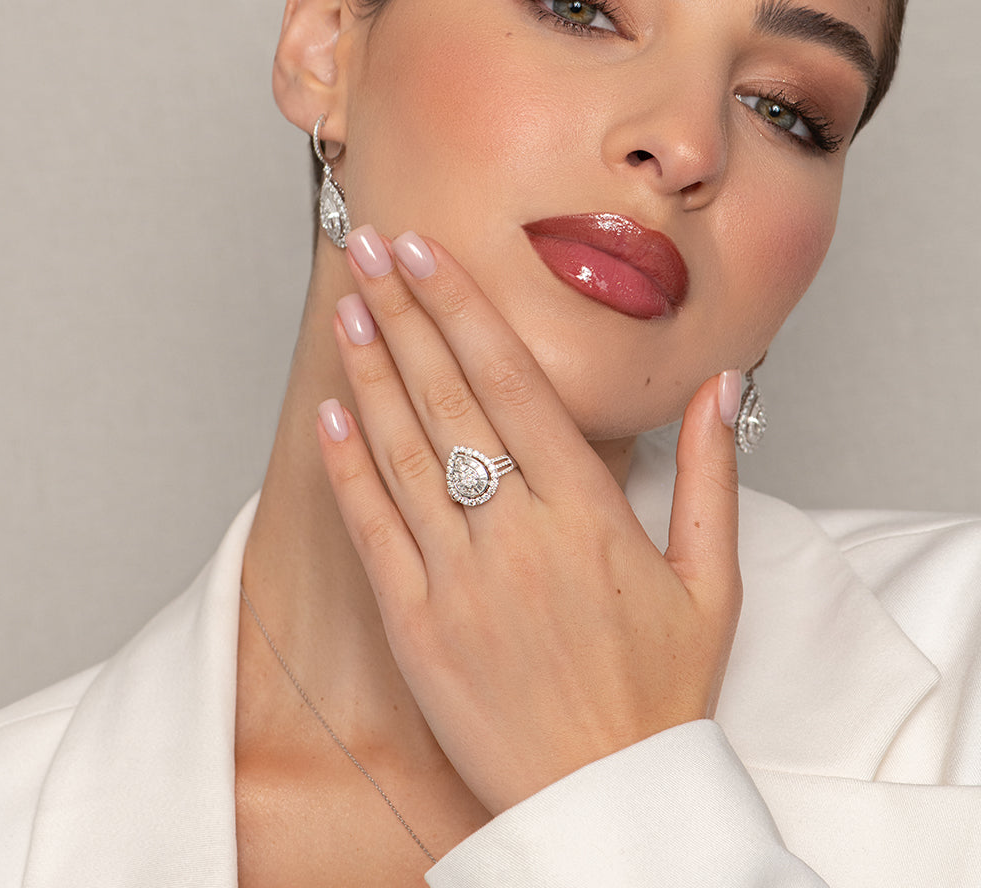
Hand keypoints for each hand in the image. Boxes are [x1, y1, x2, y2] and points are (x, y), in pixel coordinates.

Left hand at [317, 225, 742, 814]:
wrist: (607, 805)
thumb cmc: (660, 696)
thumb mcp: (713, 584)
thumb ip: (714, 475)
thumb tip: (722, 386)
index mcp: (586, 513)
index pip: (512, 381)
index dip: (462, 308)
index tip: (427, 253)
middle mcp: (515, 533)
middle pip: (448, 397)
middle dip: (404, 312)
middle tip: (370, 246)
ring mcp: (457, 578)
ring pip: (402, 451)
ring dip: (369, 372)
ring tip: (348, 306)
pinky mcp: (415, 626)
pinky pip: (372, 530)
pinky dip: (347, 467)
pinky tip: (328, 413)